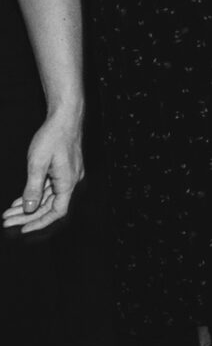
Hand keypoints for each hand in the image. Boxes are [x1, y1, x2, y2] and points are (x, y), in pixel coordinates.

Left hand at [2, 112, 83, 233]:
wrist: (65, 117)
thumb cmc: (53, 137)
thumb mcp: (37, 163)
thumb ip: (33, 188)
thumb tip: (30, 208)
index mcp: (68, 182)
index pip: (57, 212)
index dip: (40, 222)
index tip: (22, 229)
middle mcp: (71, 181)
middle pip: (50, 206)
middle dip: (28, 215)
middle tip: (7, 220)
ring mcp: (68, 175)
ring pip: (48, 197)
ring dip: (29, 206)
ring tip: (9, 211)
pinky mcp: (64, 169)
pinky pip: (50, 188)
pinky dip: (35, 195)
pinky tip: (21, 199)